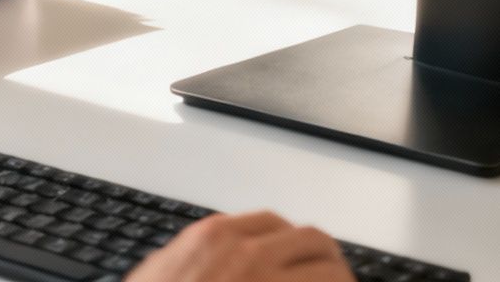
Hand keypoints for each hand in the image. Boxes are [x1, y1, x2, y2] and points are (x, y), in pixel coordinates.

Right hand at [127, 211, 351, 281]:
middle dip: (328, 260)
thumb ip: (187, 258)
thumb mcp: (158, 273)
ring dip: (341, 281)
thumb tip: (200, 259)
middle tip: (335, 278)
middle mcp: (248, 255)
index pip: (273, 223)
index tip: (297, 258)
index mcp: (216, 238)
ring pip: (331, 272)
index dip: (291, 243)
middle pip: (312, 241)